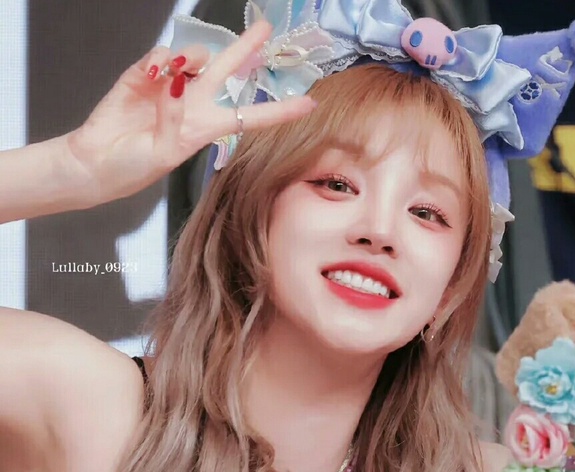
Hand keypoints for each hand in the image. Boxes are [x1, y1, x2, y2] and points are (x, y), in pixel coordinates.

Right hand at [64, 20, 316, 206]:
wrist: (94, 164)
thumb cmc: (132, 167)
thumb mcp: (162, 154)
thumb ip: (174, 121)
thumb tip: (178, 85)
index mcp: (206, 128)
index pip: (250, 116)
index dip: (279, 110)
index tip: (309, 104)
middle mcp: (193, 103)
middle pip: (226, 70)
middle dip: (246, 48)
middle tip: (266, 28)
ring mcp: (168, 87)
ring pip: (193, 57)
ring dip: (190, 57)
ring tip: (174, 71)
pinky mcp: (142, 76)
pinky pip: (159, 56)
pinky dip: (160, 59)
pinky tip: (154, 72)